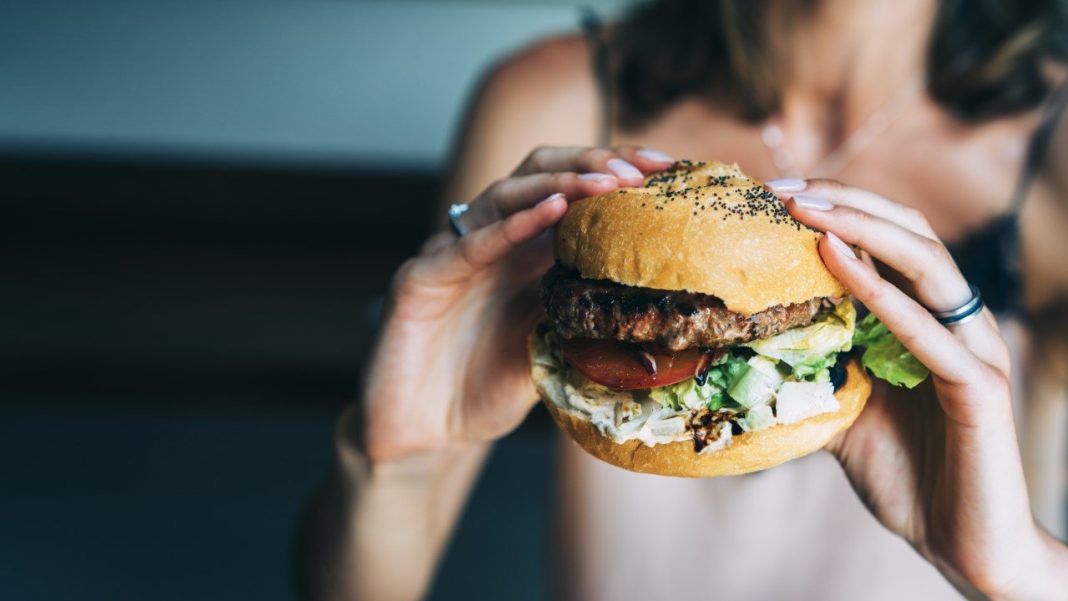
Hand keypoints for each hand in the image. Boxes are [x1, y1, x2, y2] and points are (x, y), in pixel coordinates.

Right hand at [360, 146, 673, 462]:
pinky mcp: (419, 281)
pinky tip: (551, 212)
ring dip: (559, 183)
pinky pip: (467, 246)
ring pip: (505, 195)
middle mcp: (488, 243)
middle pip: (539, 174)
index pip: (570, 194)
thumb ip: (586, 323)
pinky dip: (511, 226)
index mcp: (522, 255)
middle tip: (643, 169)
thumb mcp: (551, 353)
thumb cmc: (483, 393)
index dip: (615, 176)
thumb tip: (659, 312)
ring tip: (607, 182)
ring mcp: (452, 256)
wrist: (422, 438)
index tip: (668, 173)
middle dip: (593, 163)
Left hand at [783, 182, 1066, 599]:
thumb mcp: (841, 409)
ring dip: (861, 227)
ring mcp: (972, 349)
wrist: (959, 544)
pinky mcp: (979, 388)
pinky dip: (880, 291)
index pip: (887, 242)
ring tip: (804, 207)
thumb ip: (812, 370)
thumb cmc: (906, 474)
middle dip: (847, 201)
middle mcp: (954, 321)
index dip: (837, 209)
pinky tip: (834, 260)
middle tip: (782, 188)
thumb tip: (745, 349)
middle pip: (910, 233)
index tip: (773, 194)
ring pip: (927, 263)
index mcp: (925, 320)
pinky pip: (928, 331)